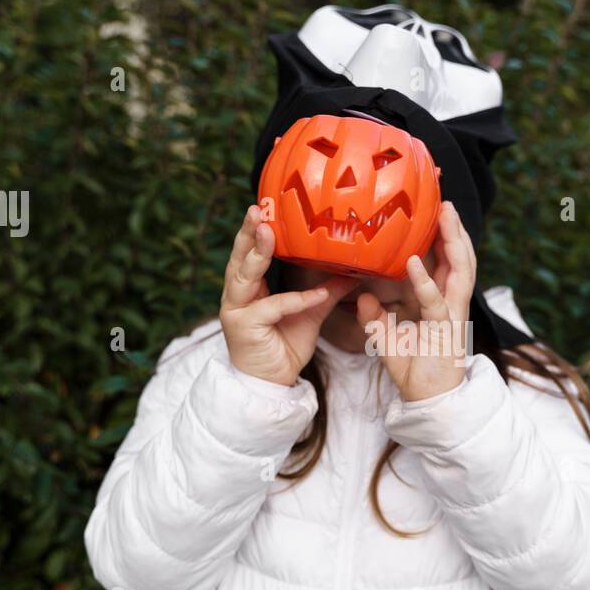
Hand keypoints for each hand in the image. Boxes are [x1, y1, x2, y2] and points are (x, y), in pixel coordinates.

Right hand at [220, 206, 355, 385]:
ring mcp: (236, 310)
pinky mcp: (244, 327)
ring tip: (270, 232)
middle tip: (258, 209)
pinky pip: (272, 308)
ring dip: (257, 254)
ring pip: (245, 276)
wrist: (273, 383)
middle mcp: (237, 295)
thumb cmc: (284, 346)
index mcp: (249, 287)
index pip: (249, 252)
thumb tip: (354, 271)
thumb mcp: (311, 312)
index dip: (255, 231)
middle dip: (248, 232)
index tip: (265, 206)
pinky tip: (315, 295)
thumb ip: (327, 291)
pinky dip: (294, 301)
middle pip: (240, 257)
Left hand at [357, 202, 474, 401]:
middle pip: (461, 260)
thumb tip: (362, 295)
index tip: (437, 212)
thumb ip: (376, 319)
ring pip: (460, 273)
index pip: (448, 263)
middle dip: (456, 230)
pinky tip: (414, 262)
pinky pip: (436, 303)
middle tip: (446, 203)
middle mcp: (452, 306)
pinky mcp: (444, 333)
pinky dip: (425, 282)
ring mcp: (452, 317)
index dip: (445, 238)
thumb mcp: (387, 342)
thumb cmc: (414, 373)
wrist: (428, 403)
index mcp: (442, 304)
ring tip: (444, 216)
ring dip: (453, 243)